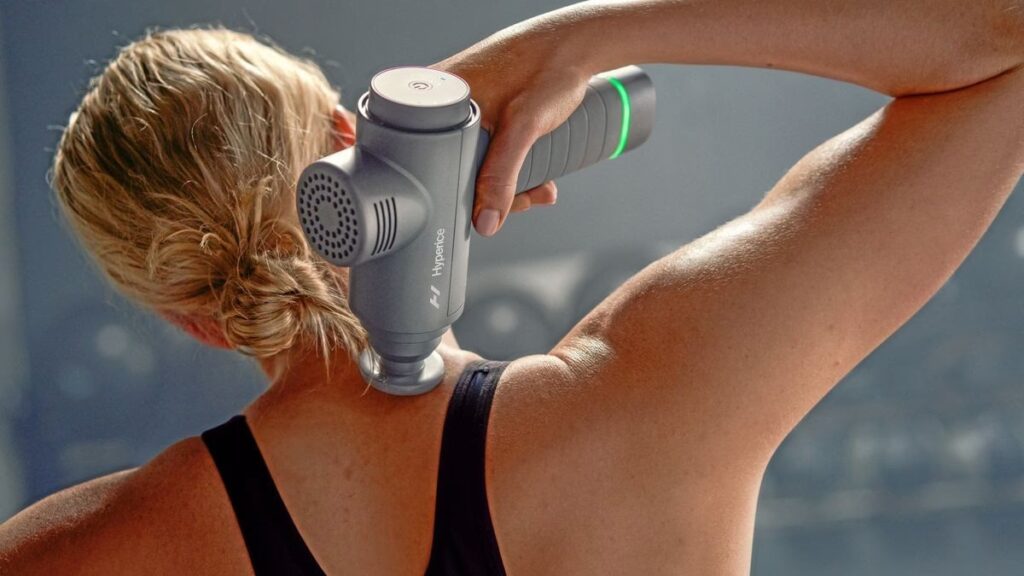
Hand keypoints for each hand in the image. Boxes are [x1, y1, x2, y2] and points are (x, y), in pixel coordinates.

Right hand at [429, 21, 593, 235]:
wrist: (576, 42)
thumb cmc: (548, 67)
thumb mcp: (524, 128)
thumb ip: (502, 177)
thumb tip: (485, 221)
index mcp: (438, 97)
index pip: (430, 163)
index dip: (459, 194)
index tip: (489, 208)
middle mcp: (445, 100)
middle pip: (457, 168)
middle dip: (495, 191)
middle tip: (527, 196)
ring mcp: (465, 105)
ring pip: (478, 161)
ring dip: (511, 180)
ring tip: (541, 184)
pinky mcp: (484, 108)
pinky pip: (490, 147)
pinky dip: (513, 164)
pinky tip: (538, 170)